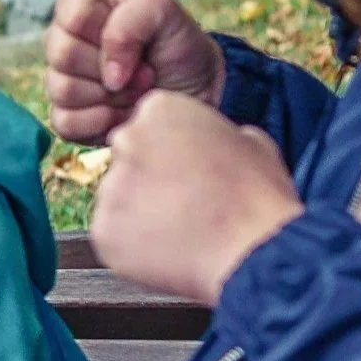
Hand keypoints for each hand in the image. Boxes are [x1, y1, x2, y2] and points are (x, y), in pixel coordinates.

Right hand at [43, 0, 223, 144]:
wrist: (197, 93)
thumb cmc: (179, 48)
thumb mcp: (165, 13)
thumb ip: (131, 20)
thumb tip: (109, 75)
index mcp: (83, 7)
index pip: (71, 15)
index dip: (105, 34)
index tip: (136, 43)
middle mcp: (66, 41)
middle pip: (62, 55)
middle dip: (110, 69)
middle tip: (142, 71)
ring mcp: (62, 81)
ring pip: (62, 90)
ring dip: (110, 97)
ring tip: (137, 91)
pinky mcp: (67, 118)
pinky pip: (66, 123)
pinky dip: (102, 122)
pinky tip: (124, 114)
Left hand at [90, 91, 303, 305]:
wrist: (253, 250)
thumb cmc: (257, 197)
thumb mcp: (251, 142)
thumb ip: (218, 133)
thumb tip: (214, 142)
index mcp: (160, 109)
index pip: (148, 124)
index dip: (169, 151)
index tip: (185, 169)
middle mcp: (126, 140)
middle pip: (125, 157)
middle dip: (146, 178)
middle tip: (180, 201)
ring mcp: (111, 186)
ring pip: (117, 198)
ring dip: (138, 212)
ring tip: (178, 228)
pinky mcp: (102, 229)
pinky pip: (112, 235)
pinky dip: (132, 245)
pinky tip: (166, 248)